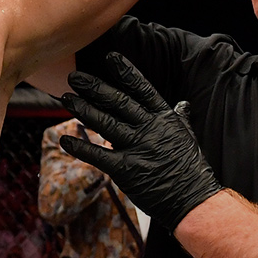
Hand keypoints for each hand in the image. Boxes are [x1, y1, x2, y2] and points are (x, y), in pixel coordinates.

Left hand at [58, 52, 222, 238]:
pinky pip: (98, 156)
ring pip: (105, 123)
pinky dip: (79, 148)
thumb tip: (182, 104)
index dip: (126, 72)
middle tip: (75, 77)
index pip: (143, 90)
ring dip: (83, 110)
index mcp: (164, 119)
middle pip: (118, 102)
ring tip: (66, 99)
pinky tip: (64, 140)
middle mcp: (150, 129)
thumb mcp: (188, 137)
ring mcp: (137, 149)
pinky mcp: (126, 170)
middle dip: (95, 88)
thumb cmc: (190, 169)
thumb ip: (180, 118)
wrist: (193, 200)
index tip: (111, 57)